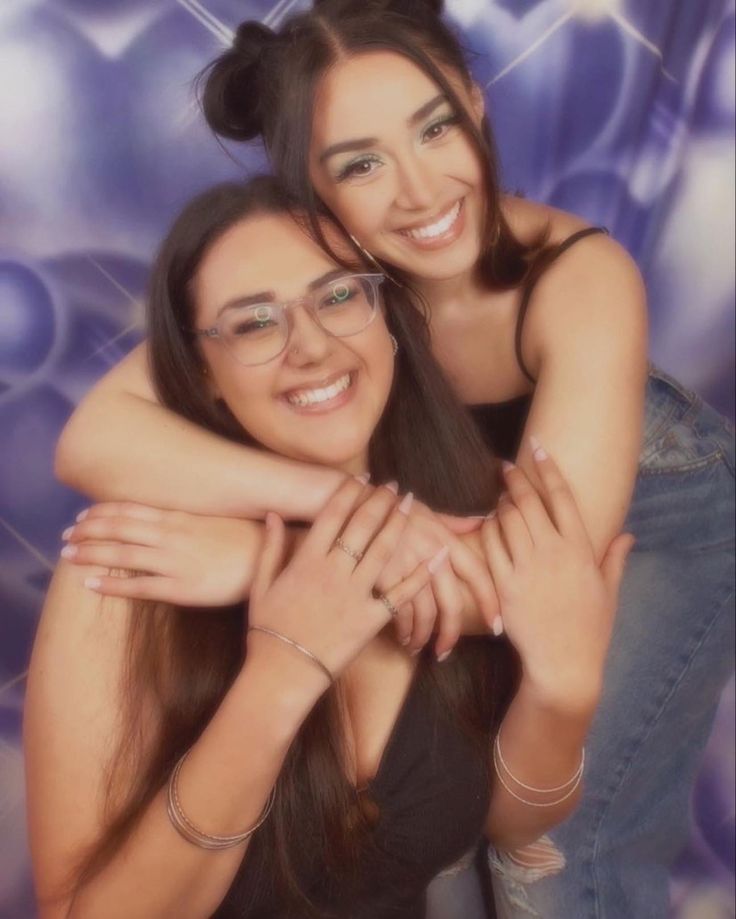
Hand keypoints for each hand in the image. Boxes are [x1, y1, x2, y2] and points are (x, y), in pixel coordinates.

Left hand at [60, 502, 262, 605]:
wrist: (272, 558)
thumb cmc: (248, 539)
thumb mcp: (215, 520)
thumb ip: (188, 519)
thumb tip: (167, 518)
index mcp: (180, 517)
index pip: (131, 510)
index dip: (102, 513)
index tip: (82, 517)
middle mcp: (172, 534)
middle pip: (119, 528)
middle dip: (88, 531)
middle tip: (65, 537)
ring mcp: (175, 560)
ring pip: (122, 554)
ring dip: (91, 554)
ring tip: (67, 557)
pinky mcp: (182, 587)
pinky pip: (140, 586)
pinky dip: (113, 585)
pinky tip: (91, 585)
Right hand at [246, 477, 434, 682]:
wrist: (281, 672)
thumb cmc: (266, 630)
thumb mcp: (262, 584)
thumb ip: (271, 547)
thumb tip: (273, 515)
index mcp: (305, 561)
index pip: (331, 515)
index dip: (347, 492)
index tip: (360, 478)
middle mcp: (332, 572)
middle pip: (361, 526)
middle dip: (379, 501)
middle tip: (393, 485)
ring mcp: (353, 595)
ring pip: (383, 551)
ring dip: (399, 523)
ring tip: (410, 504)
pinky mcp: (369, 619)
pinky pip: (400, 594)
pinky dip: (420, 574)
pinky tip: (436, 556)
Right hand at [373, 495, 497, 659]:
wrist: (350, 504)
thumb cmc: (390, 509)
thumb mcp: (424, 511)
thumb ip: (454, 522)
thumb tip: (485, 521)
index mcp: (444, 538)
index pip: (476, 574)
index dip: (490, 602)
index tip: (497, 625)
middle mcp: (430, 553)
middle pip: (451, 604)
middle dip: (450, 634)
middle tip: (445, 652)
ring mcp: (406, 565)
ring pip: (424, 614)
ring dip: (422, 636)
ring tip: (417, 646)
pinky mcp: (382, 576)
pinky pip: (399, 612)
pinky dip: (402, 629)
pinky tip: (400, 636)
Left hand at [480, 443, 633, 712]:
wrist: (565, 665)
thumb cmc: (591, 630)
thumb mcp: (608, 592)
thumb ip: (614, 559)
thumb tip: (627, 535)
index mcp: (581, 550)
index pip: (563, 498)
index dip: (548, 469)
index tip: (537, 447)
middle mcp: (553, 553)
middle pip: (528, 503)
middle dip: (515, 479)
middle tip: (506, 466)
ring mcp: (527, 569)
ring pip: (506, 520)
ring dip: (500, 503)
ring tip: (499, 496)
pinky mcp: (504, 586)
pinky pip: (490, 547)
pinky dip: (487, 529)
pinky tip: (487, 522)